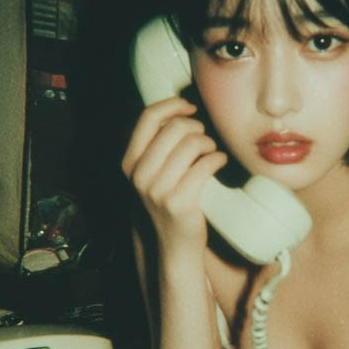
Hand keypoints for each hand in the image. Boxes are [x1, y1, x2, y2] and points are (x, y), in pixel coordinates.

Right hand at [121, 97, 226, 253]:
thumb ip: (157, 145)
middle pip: (174, 127)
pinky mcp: (180, 201)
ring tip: (212, 152)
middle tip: (204, 140)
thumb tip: (179, 109)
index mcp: (130, 162)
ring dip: (209, 144)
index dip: (172, 105)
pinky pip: (206, 164)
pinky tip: (219, 162)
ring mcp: (158, 190)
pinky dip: (218, 158)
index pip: (148, 117)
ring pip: (192, 143)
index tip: (190, 106)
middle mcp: (140, 175)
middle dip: (196, 128)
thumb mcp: (152, 173)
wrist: (175, 243)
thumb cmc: (170, 200)